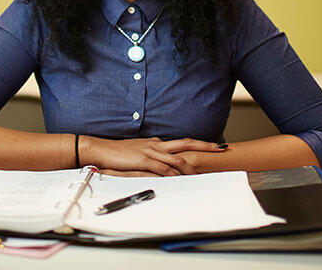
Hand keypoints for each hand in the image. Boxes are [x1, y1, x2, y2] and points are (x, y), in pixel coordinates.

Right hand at [80, 136, 225, 175]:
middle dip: (204, 146)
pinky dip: (172, 174)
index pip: (182, 142)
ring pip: (176, 158)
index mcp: (157, 143)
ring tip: (203, 172)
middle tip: (220, 148)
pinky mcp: (143, 160)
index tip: (213, 145)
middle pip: (186, 143)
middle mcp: (157, 145)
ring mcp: (151, 152)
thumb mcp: (138, 149)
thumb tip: (160, 151)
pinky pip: (162, 168)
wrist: (102, 149)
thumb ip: (151, 151)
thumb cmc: (118, 152)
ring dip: (190, 166)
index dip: (198, 144)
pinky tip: (180, 179)